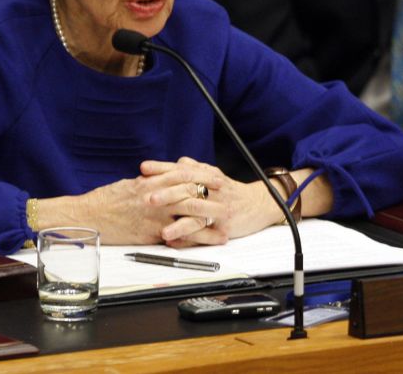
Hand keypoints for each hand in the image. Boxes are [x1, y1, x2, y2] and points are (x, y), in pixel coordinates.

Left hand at [138, 157, 280, 246]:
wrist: (259, 204)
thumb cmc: (231, 190)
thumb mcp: (214, 175)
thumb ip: (195, 168)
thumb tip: (178, 161)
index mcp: (207, 175)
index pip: (182, 169)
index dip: (162, 168)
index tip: (143, 168)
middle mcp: (212, 189)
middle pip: (188, 189)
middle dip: (167, 193)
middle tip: (147, 197)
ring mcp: (218, 208)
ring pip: (196, 213)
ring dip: (178, 222)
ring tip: (162, 229)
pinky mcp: (224, 226)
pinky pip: (204, 233)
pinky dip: (188, 238)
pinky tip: (175, 241)